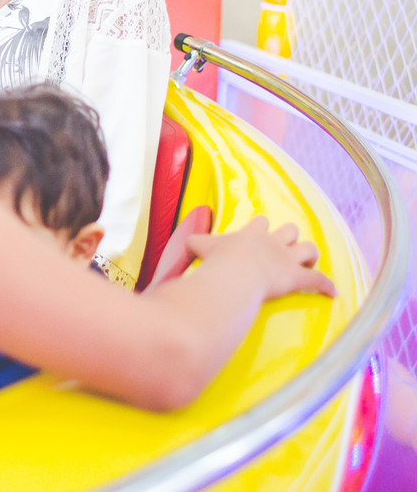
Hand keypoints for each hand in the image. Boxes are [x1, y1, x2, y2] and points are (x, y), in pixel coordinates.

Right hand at [186, 216, 336, 299]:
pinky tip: (332, 293)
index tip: (259, 233)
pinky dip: (327, 286)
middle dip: (289, 238)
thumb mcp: (197, 246)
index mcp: (251, 233)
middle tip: (284, 248)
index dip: (262, 228)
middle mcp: (273, 242)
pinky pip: (319, 280)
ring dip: (309, 255)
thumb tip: (183, 240)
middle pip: (290, 230)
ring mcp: (287, 259)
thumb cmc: (215, 261)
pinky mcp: (299, 278)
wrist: (234, 275)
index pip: (261, 222)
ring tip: (307, 263)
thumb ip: (193, 241)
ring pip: (309, 248)